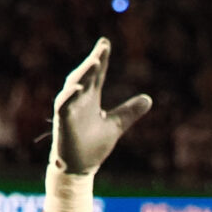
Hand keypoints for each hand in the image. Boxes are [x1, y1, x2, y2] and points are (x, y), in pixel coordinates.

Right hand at [51, 38, 150, 175]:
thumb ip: (129, 112)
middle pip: (86, 75)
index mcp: (90, 98)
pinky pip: (64, 106)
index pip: (96, 74)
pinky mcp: (62, 122)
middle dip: (94, 60)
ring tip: (95, 61)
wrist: (80, 168)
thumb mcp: (116, 125)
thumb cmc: (92, 146)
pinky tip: (79, 87)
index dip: (102, 58)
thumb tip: (149, 99)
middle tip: (103, 45)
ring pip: (74, 86)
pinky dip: (70, 96)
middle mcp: (79, 100)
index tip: (106, 43)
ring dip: (84, 74)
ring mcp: (69, 109)